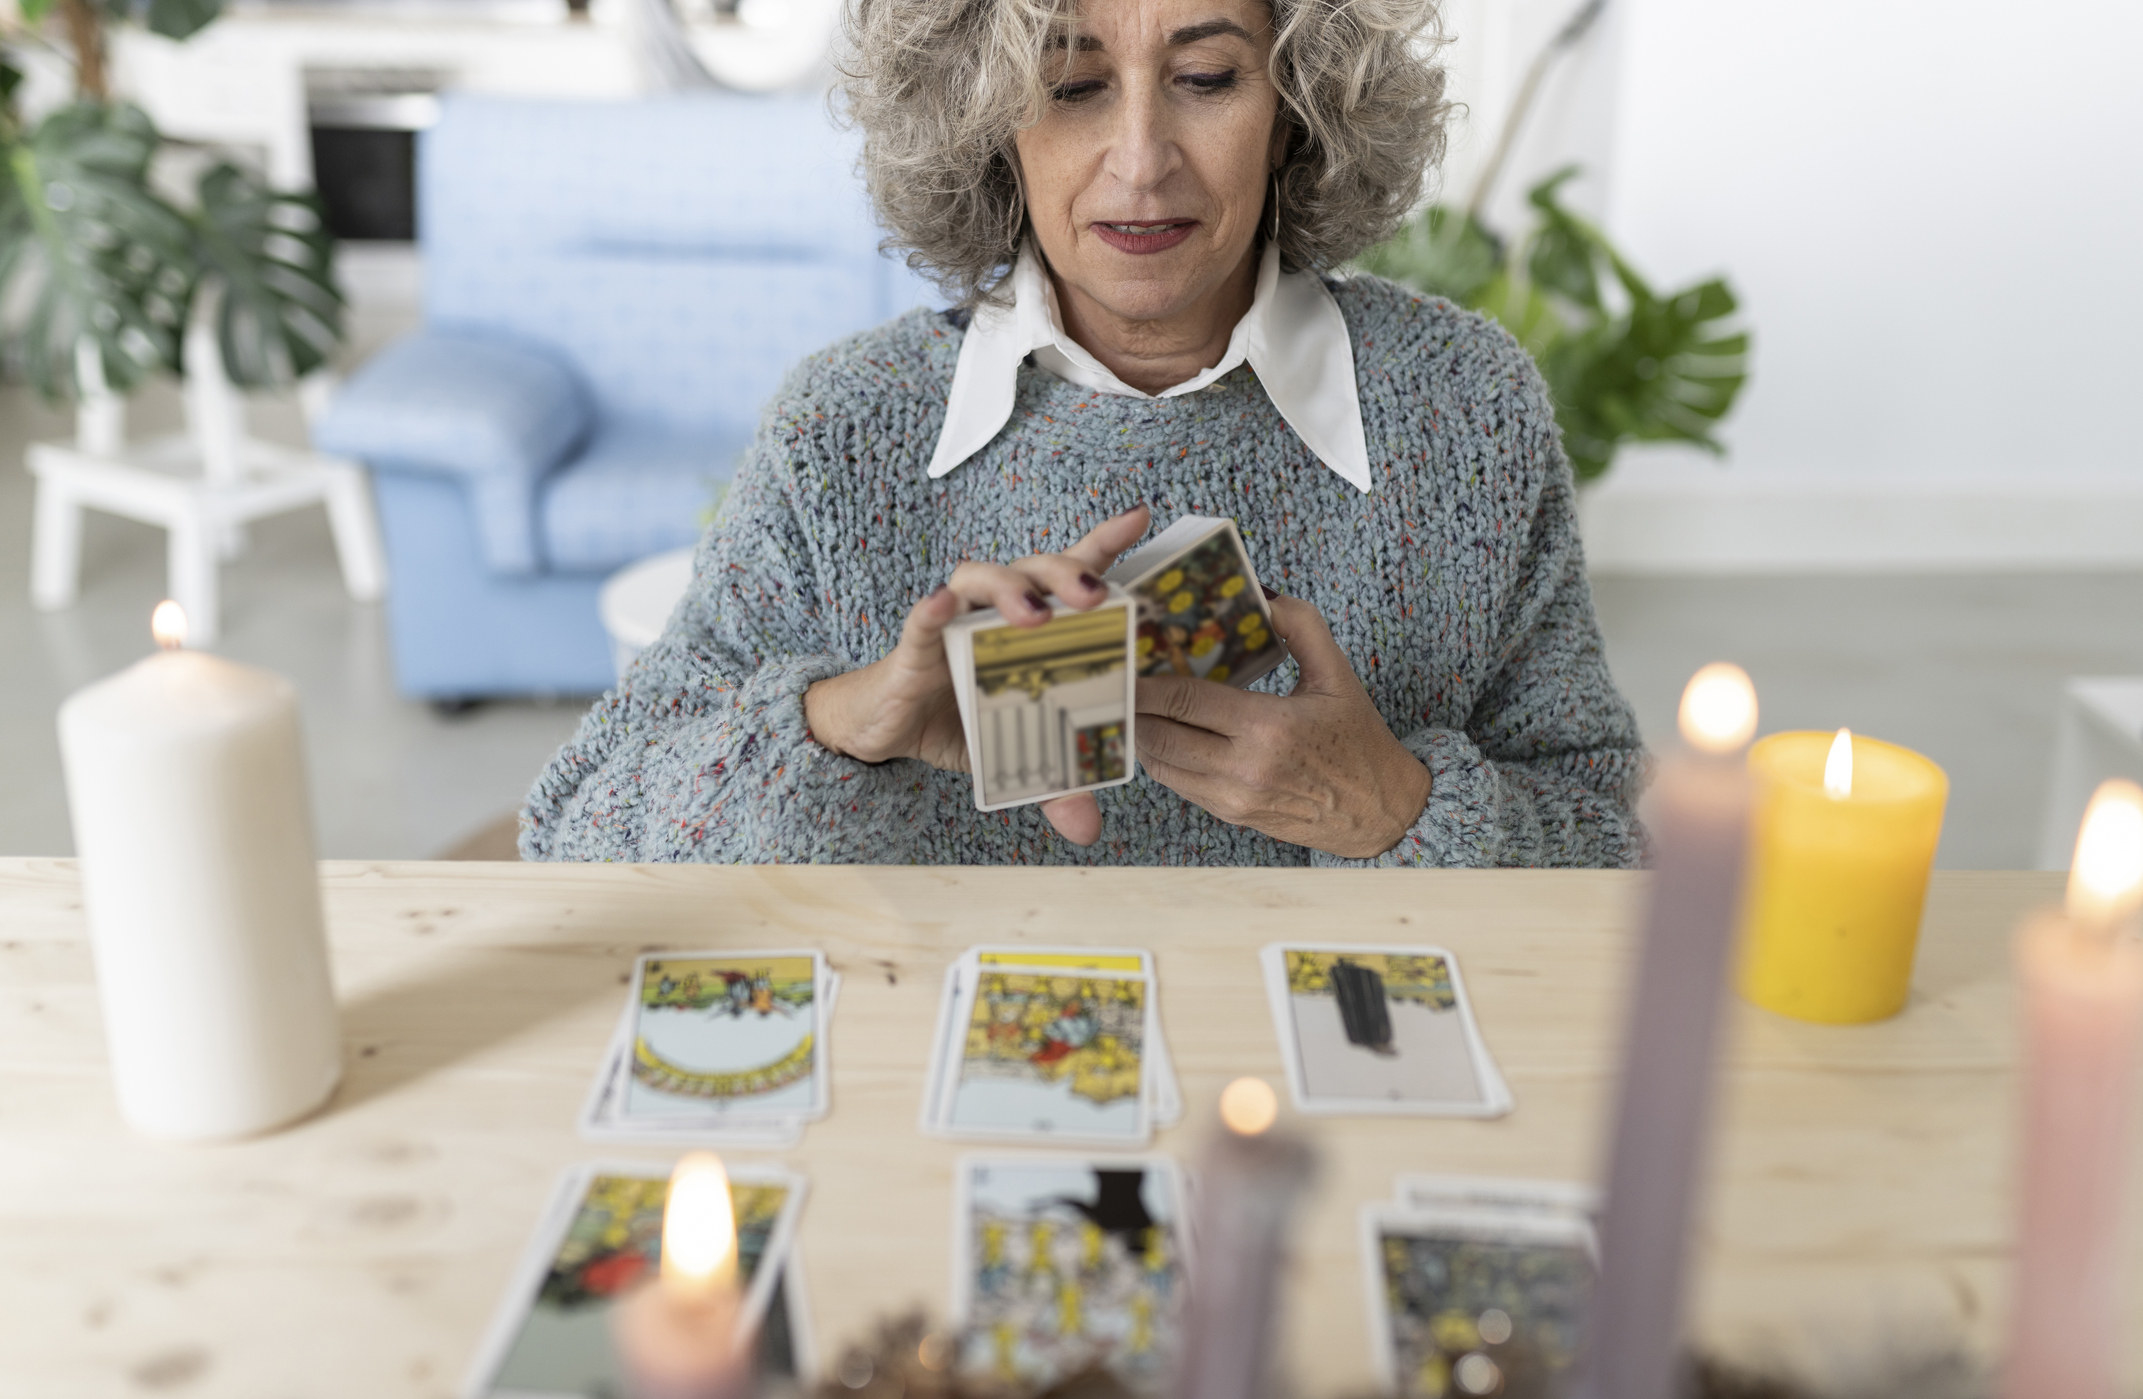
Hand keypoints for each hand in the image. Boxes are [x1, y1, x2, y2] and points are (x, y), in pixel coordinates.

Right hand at [802, 504, 1152, 845]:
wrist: (882, 729)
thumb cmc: (955, 720)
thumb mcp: (1013, 753)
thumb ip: (1054, 782)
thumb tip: (1085, 826)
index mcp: (1028, 627)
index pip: (1070, 576)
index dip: (1103, 543)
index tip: (1138, 516)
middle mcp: (994, 613)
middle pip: (1035, 570)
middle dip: (1069, 572)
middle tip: (1097, 594)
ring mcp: (954, 622)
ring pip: (981, 578)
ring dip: (1010, 589)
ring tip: (1035, 613)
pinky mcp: (914, 645)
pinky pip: (923, 618)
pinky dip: (934, 609)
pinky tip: (943, 605)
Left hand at [1134, 595, 1431, 858]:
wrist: (1380, 813)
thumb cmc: (1359, 742)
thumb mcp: (1337, 675)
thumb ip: (1301, 626)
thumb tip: (1263, 594)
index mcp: (1269, 728)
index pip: (1185, 699)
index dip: (1145, 680)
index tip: (1124, 658)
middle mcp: (1243, 768)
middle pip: (1159, 734)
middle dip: (1129, 705)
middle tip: (1111, 676)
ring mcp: (1232, 797)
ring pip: (1159, 763)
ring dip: (1137, 732)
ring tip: (1126, 701)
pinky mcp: (1229, 815)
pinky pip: (1176, 783)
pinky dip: (1159, 755)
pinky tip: (1156, 730)